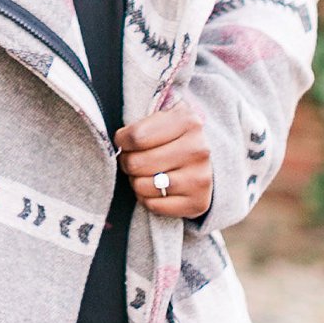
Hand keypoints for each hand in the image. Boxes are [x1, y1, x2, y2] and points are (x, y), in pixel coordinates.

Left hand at [115, 102, 213, 222]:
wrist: (207, 162)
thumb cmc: (173, 137)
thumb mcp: (163, 117)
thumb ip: (141, 120)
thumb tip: (116, 139)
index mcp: (188, 121)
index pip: (136, 136)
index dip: (121, 140)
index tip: (123, 141)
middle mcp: (198, 149)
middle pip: (137, 162)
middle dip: (127, 162)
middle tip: (132, 159)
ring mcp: (200, 178)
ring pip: (143, 186)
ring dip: (136, 181)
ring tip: (143, 173)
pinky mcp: (198, 203)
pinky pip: (154, 205)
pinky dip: (146, 199)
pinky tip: (153, 189)